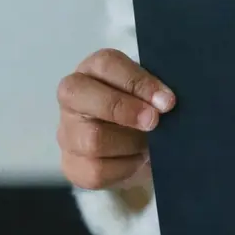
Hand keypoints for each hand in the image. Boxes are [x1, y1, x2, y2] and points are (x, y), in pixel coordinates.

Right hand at [57, 48, 175, 191]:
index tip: (166, 100)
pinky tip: (138, 160)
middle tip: (154, 121)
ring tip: (149, 144)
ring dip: (130, 143)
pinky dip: (126, 167)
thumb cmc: (143, 108)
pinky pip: (97, 170)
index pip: (106, 64)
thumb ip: (154, 92)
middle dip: (123, 109)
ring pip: (92, 138)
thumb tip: (166, 102)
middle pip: (81, 95)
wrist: (132, 147)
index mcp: (93, 70)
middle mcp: (72, 98)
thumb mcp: (149, 92)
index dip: (137, 81)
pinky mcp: (72, 165)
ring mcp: (67, 132)